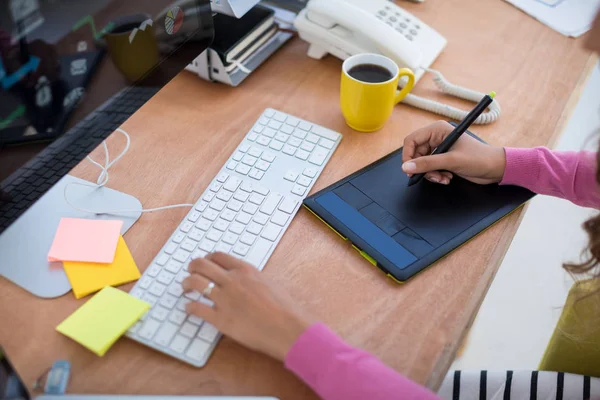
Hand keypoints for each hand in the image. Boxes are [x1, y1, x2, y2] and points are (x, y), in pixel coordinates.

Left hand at [182, 253, 313, 360]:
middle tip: (190, 272)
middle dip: (192, 267)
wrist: (287, 328)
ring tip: (185, 288)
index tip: (204, 263)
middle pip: (201, 265)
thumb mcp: (269, 283)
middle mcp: (232, 280)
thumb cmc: (285, 308)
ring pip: (194, 283)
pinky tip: (189, 309)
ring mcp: (224, 299)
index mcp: (245, 270)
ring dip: (186, 284)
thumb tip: (244, 281)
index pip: (218, 256)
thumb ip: (252, 279)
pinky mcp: (220, 319)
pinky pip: (196, 308)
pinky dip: (189, 307)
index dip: (207, 258)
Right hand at [401, 121, 506, 184]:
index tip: (409, 169)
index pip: (412, 140)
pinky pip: (430, 168)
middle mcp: (437, 137)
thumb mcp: (451, 161)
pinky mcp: (443, 159)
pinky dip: (436, 175)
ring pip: (422, 163)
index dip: (408, 155)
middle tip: (430, 176)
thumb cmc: (479, 158)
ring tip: (442, 178)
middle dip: (422, 167)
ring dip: (430, 173)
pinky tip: (447, 178)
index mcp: (437, 130)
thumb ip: (427, 164)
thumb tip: (406, 167)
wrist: (495, 168)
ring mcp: (440, 149)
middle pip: (416, 153)